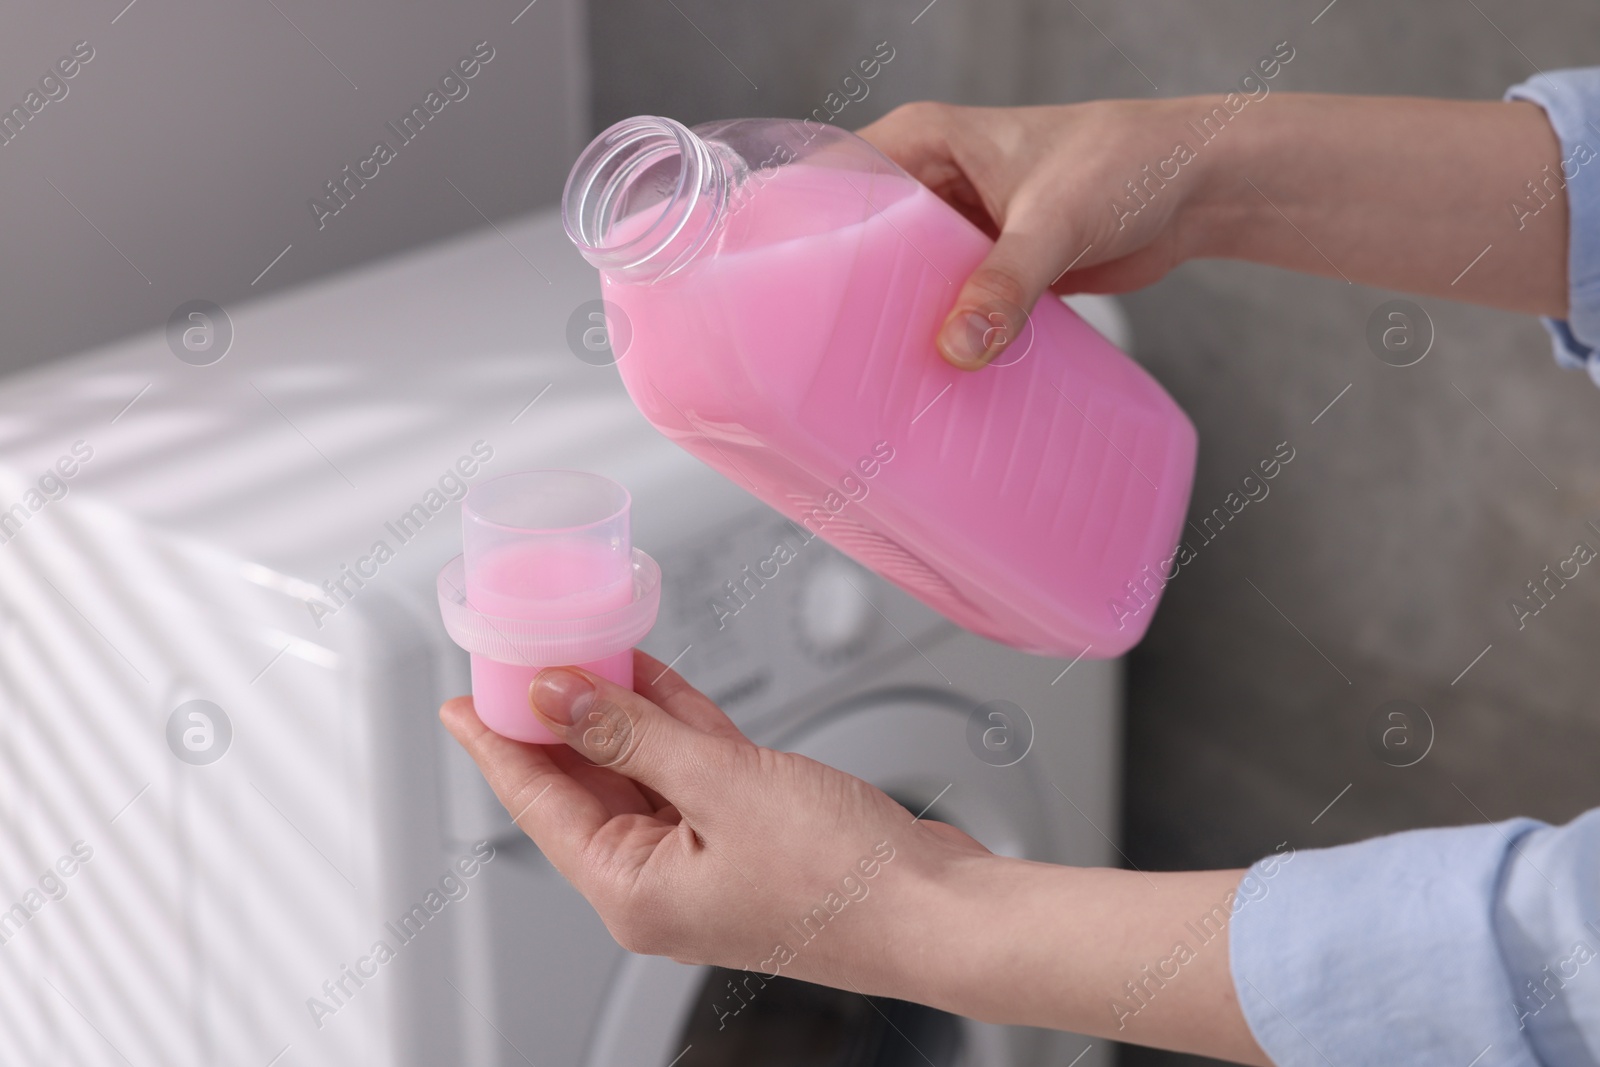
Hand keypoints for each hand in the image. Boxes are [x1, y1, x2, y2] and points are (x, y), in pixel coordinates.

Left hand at [442, 650, 1268, 1062]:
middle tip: (523, 656)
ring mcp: (706, 858)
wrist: (940, 908)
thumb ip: (632, 734)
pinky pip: (691, 772)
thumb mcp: (721, 785)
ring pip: (640, 771)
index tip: (460, 703)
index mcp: (633, 890)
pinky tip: (651, 677)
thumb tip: (555, 696)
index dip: (497, 745)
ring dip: (617, 711)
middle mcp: (661, 882)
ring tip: (581, 650)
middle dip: (556, 718)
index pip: (538, 804)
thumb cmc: (844, 878)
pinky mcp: (749, 835)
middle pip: (585, 786)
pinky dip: (673, 724)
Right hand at [859, 95, 1566, 370]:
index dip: (790, 234)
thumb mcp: (1054, 219)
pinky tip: (918, 388)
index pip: (827, 184)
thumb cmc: (1127, 164)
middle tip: (802, 363)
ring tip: (851, 388)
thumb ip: (1006, 282)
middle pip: (854, 247)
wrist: (1197, 186)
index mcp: (919, 143)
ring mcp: (955, 233)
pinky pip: (944, 312)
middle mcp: (927, 185)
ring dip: (887, 331)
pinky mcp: (987, 272)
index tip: (759, 292)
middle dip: (835, 301)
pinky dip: (934, 344)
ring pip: (899, 287)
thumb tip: (958, 350)